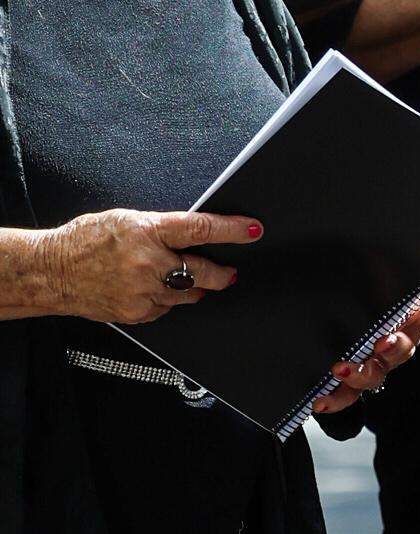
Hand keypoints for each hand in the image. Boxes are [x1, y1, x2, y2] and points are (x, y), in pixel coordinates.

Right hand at [42, 208, 263, 327]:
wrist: (53, 272)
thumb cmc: (86, 240)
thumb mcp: (127, 219)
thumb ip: (161, 228)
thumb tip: (194, 235)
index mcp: (147, 231)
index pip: (200, 229)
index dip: (232, 230)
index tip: (253, 230)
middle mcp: (148, 262)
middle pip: (202, 271)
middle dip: (222, 273)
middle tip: (230, 272)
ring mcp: (142, 291)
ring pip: (186, 293)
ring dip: (193, 286)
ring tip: (183, 278)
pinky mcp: (136, 313)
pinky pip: (165, 309)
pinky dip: (167, 300)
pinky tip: (154, 290)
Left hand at [314, 279, 419, 414]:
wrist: (334, 354)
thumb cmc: (358, 319)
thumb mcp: (369, 300)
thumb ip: (380, 283)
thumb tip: (394, 264)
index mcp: (401, 327)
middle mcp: (391, 352)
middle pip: (402, 350)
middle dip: (394, 345)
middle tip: (384, 341)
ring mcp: (373, 371)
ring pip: (373, 376)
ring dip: (359, 373)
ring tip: (340, 368)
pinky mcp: (350, 389)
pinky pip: (345, 398)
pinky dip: (333, 401)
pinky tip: (319, 402)